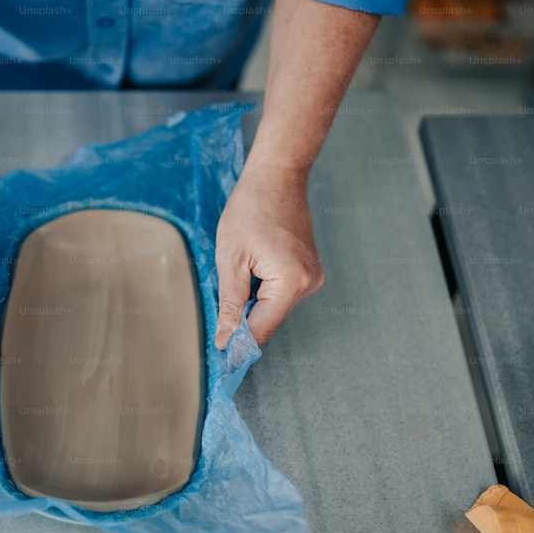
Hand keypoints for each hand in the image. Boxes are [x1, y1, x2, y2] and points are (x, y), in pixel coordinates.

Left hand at [214, 166, 323, 348]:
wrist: (276, 177)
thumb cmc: (250, 210)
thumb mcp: (231, 259)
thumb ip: (231, 304)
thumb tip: (227, 340)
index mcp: (291, 282)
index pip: (262, 328)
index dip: (239, 342)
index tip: (220, 355)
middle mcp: (309, 283)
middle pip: (269, 319)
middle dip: (244, 316)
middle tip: (220, 300)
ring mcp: (312, 277)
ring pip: (274, 306)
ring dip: (253, 298)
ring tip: (240, 267)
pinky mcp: (309, 270)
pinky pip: (281, 292)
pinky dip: (262, 288)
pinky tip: (252, 264)